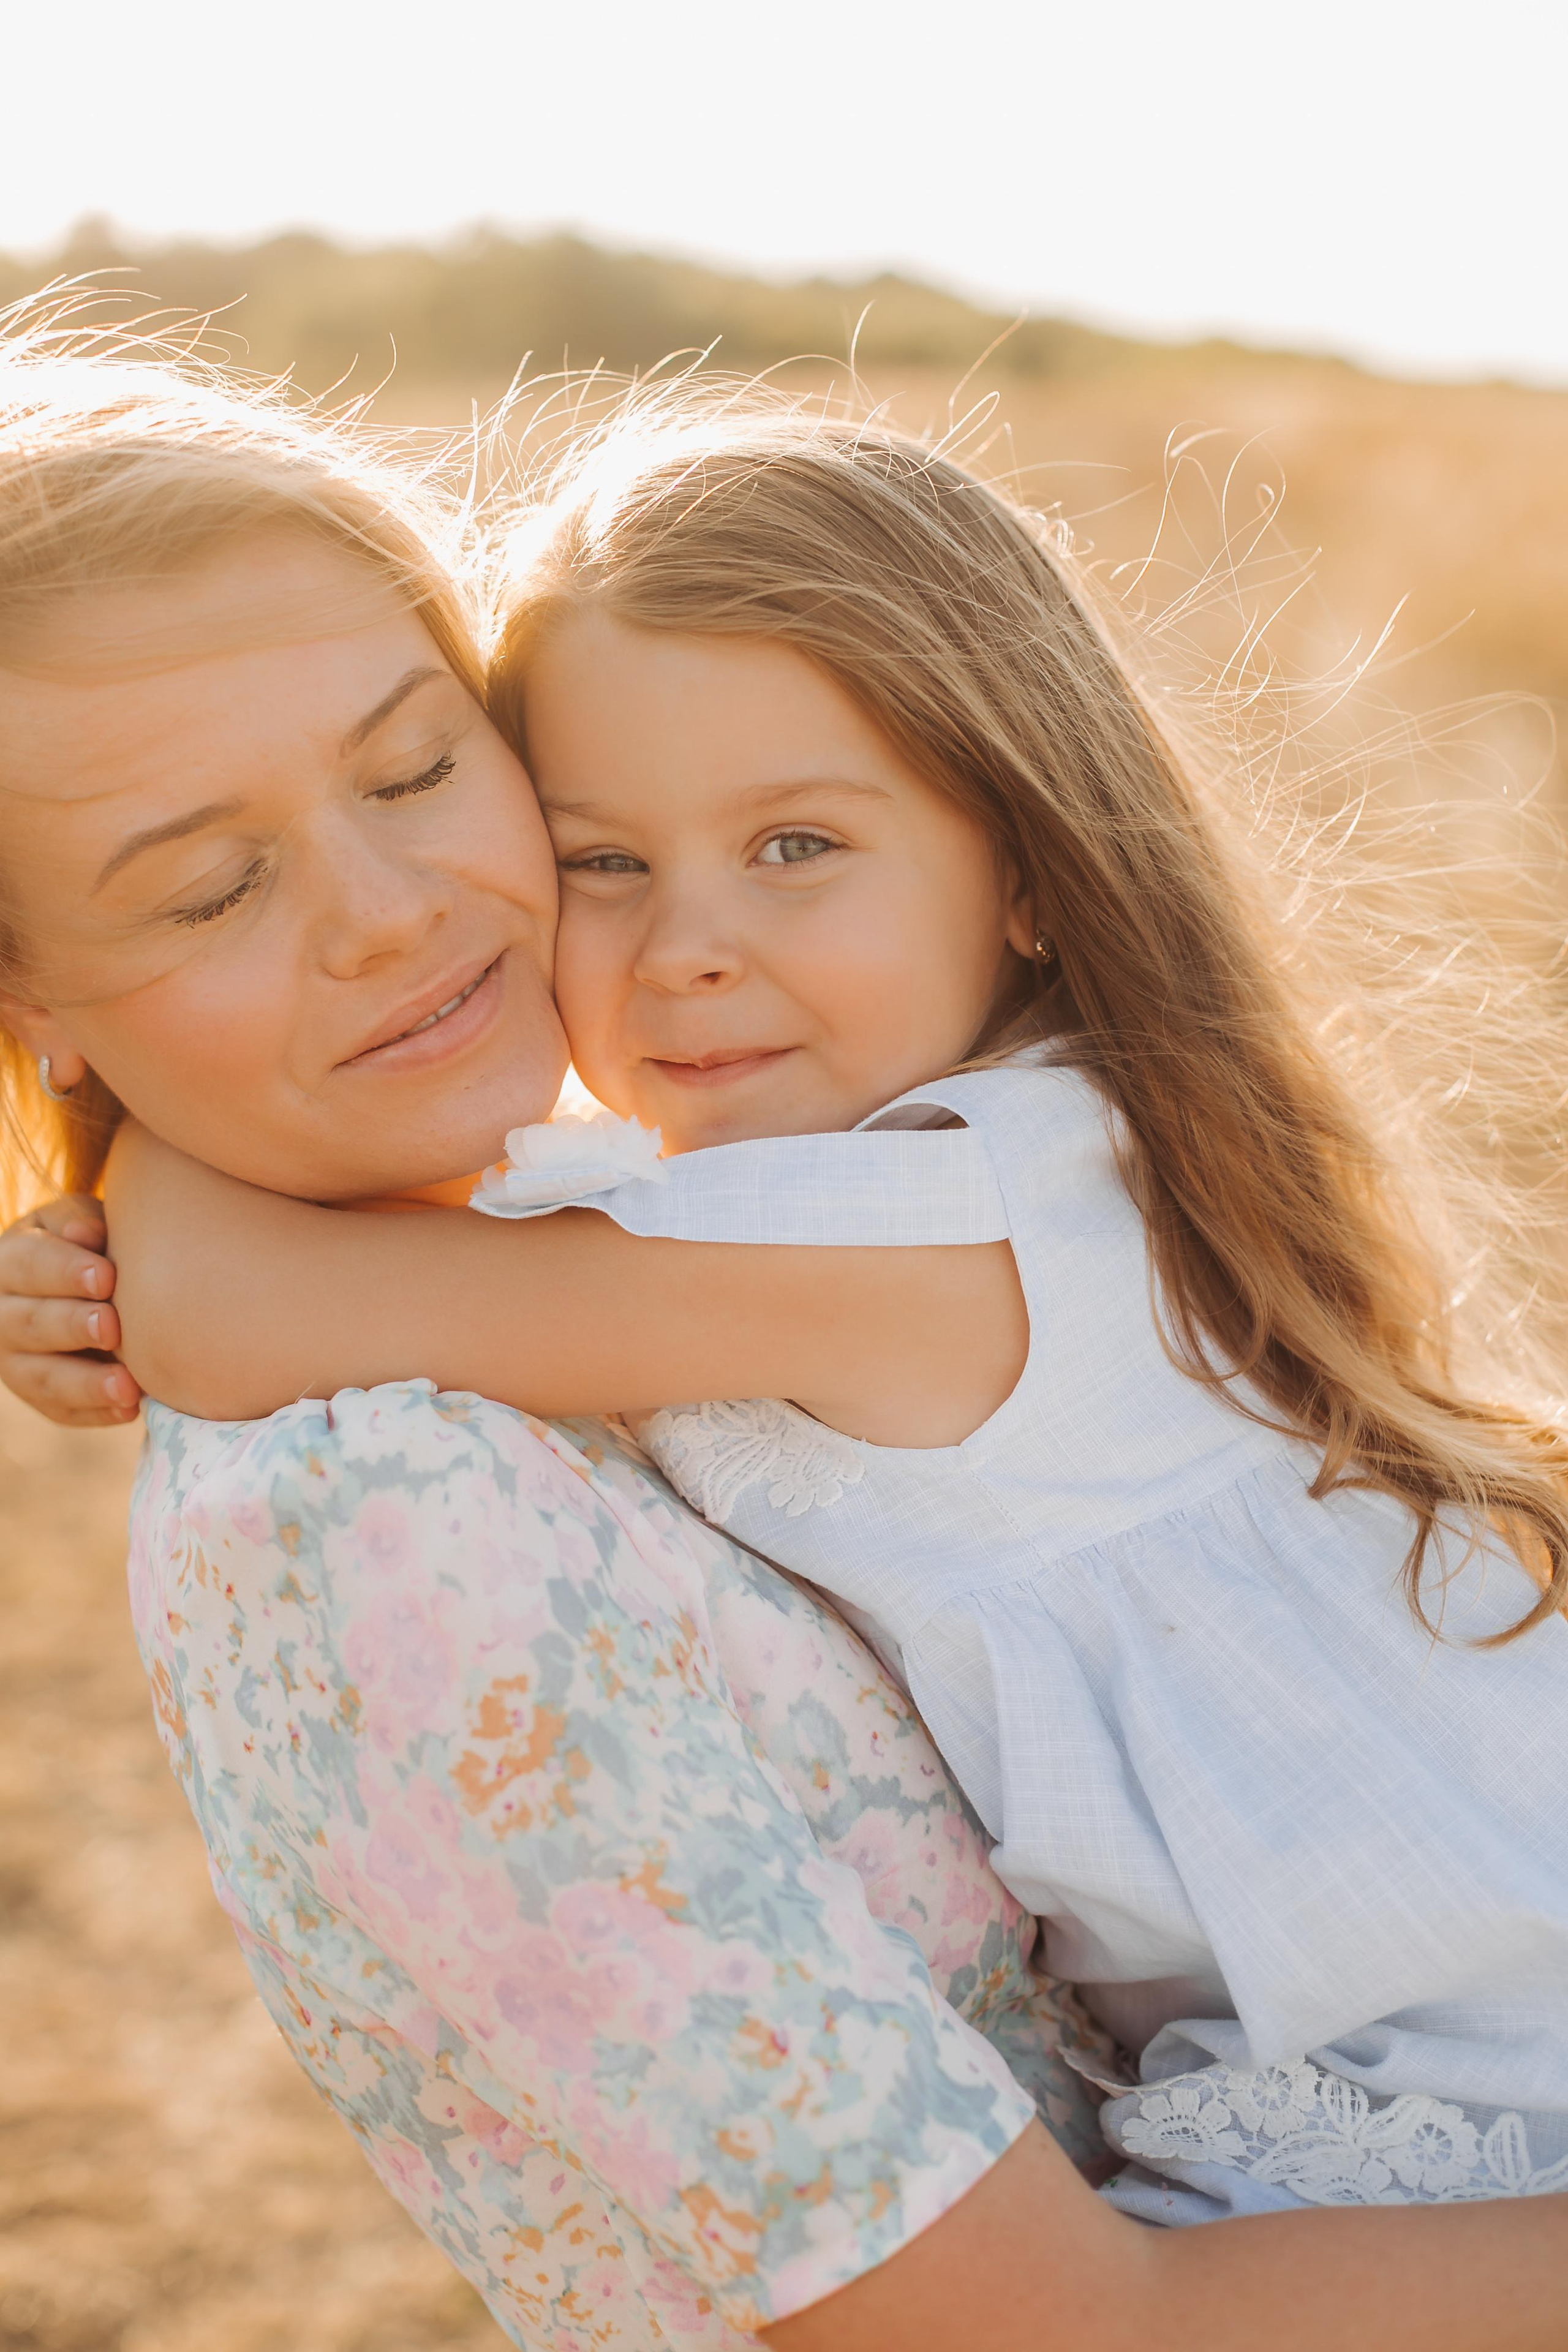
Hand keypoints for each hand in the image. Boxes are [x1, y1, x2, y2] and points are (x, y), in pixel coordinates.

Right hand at [0, 1196, 142, 1425]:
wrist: (77, 1287)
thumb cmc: (85, 1245)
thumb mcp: (77, 1222)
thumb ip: (80, 1222)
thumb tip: (87, 1233)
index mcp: (8, 1263)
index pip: (27, 1264)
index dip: (64, 1271)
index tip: (106, 1276)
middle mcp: (1, 1316)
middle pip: (30, 1324)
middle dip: (71, 1326)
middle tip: (112, 1328)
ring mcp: (15, 1363)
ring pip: (42, 1378)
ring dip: (85, 1384)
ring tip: (128, 1386)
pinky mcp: (40, 1397)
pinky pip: (61, 1410)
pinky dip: (95, 1412)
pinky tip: (130, 1409)